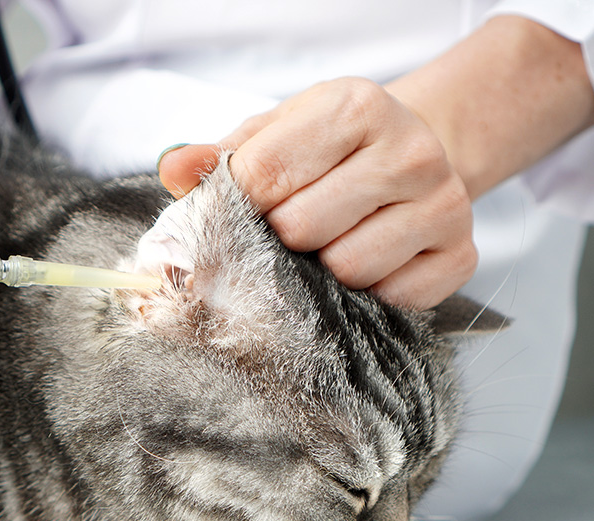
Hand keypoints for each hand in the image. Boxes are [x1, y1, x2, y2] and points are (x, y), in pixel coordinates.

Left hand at [158, 77, 476, 309]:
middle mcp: (410, 151)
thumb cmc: (330, 151)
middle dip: (282, 238)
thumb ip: (220, 157)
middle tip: (293, 227)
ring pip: (346, 270)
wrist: (416, 155)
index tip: (244, 210)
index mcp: (355, 107)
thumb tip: (173, 171)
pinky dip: (368, 294)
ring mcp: (444, 205)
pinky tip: (370, 261)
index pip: (264, 176)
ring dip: (323, 271)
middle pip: (301, 229)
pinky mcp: (461, 257)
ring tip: (333, 242)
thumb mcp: (275, 135)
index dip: (240, 206)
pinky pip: (390, 300)